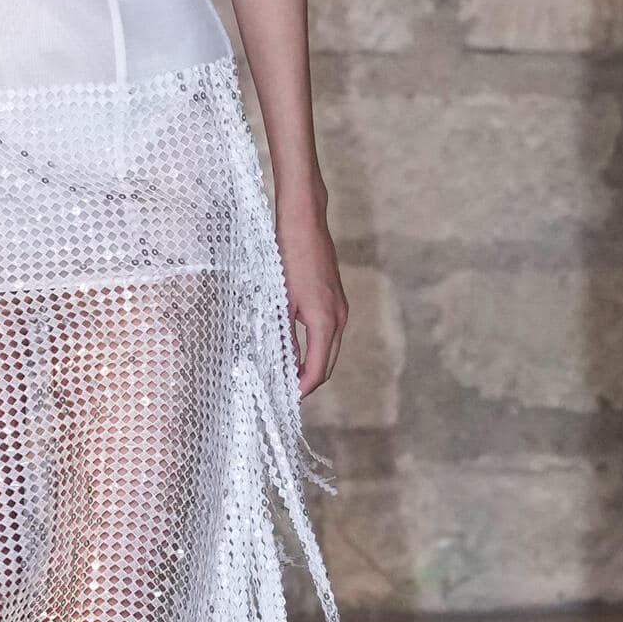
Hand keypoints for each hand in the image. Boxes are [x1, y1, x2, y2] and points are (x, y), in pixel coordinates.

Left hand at [273, 199, 346, 397]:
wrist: (304, 223)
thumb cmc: (289, 258)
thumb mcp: (281, 300)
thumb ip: (284, 334)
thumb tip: (283, 363)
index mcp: (325, 320)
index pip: (319, 369)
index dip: (303, 387)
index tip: (287, 398)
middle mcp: (339, 317)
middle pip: (328, 364)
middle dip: (309, 381)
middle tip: (286, 392)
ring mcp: (341, 309)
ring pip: (330, 349)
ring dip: (313, 365)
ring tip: (287, 374)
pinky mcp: (336, 301)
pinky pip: (329, 334)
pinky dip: (316, 348)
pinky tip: (297, 350)